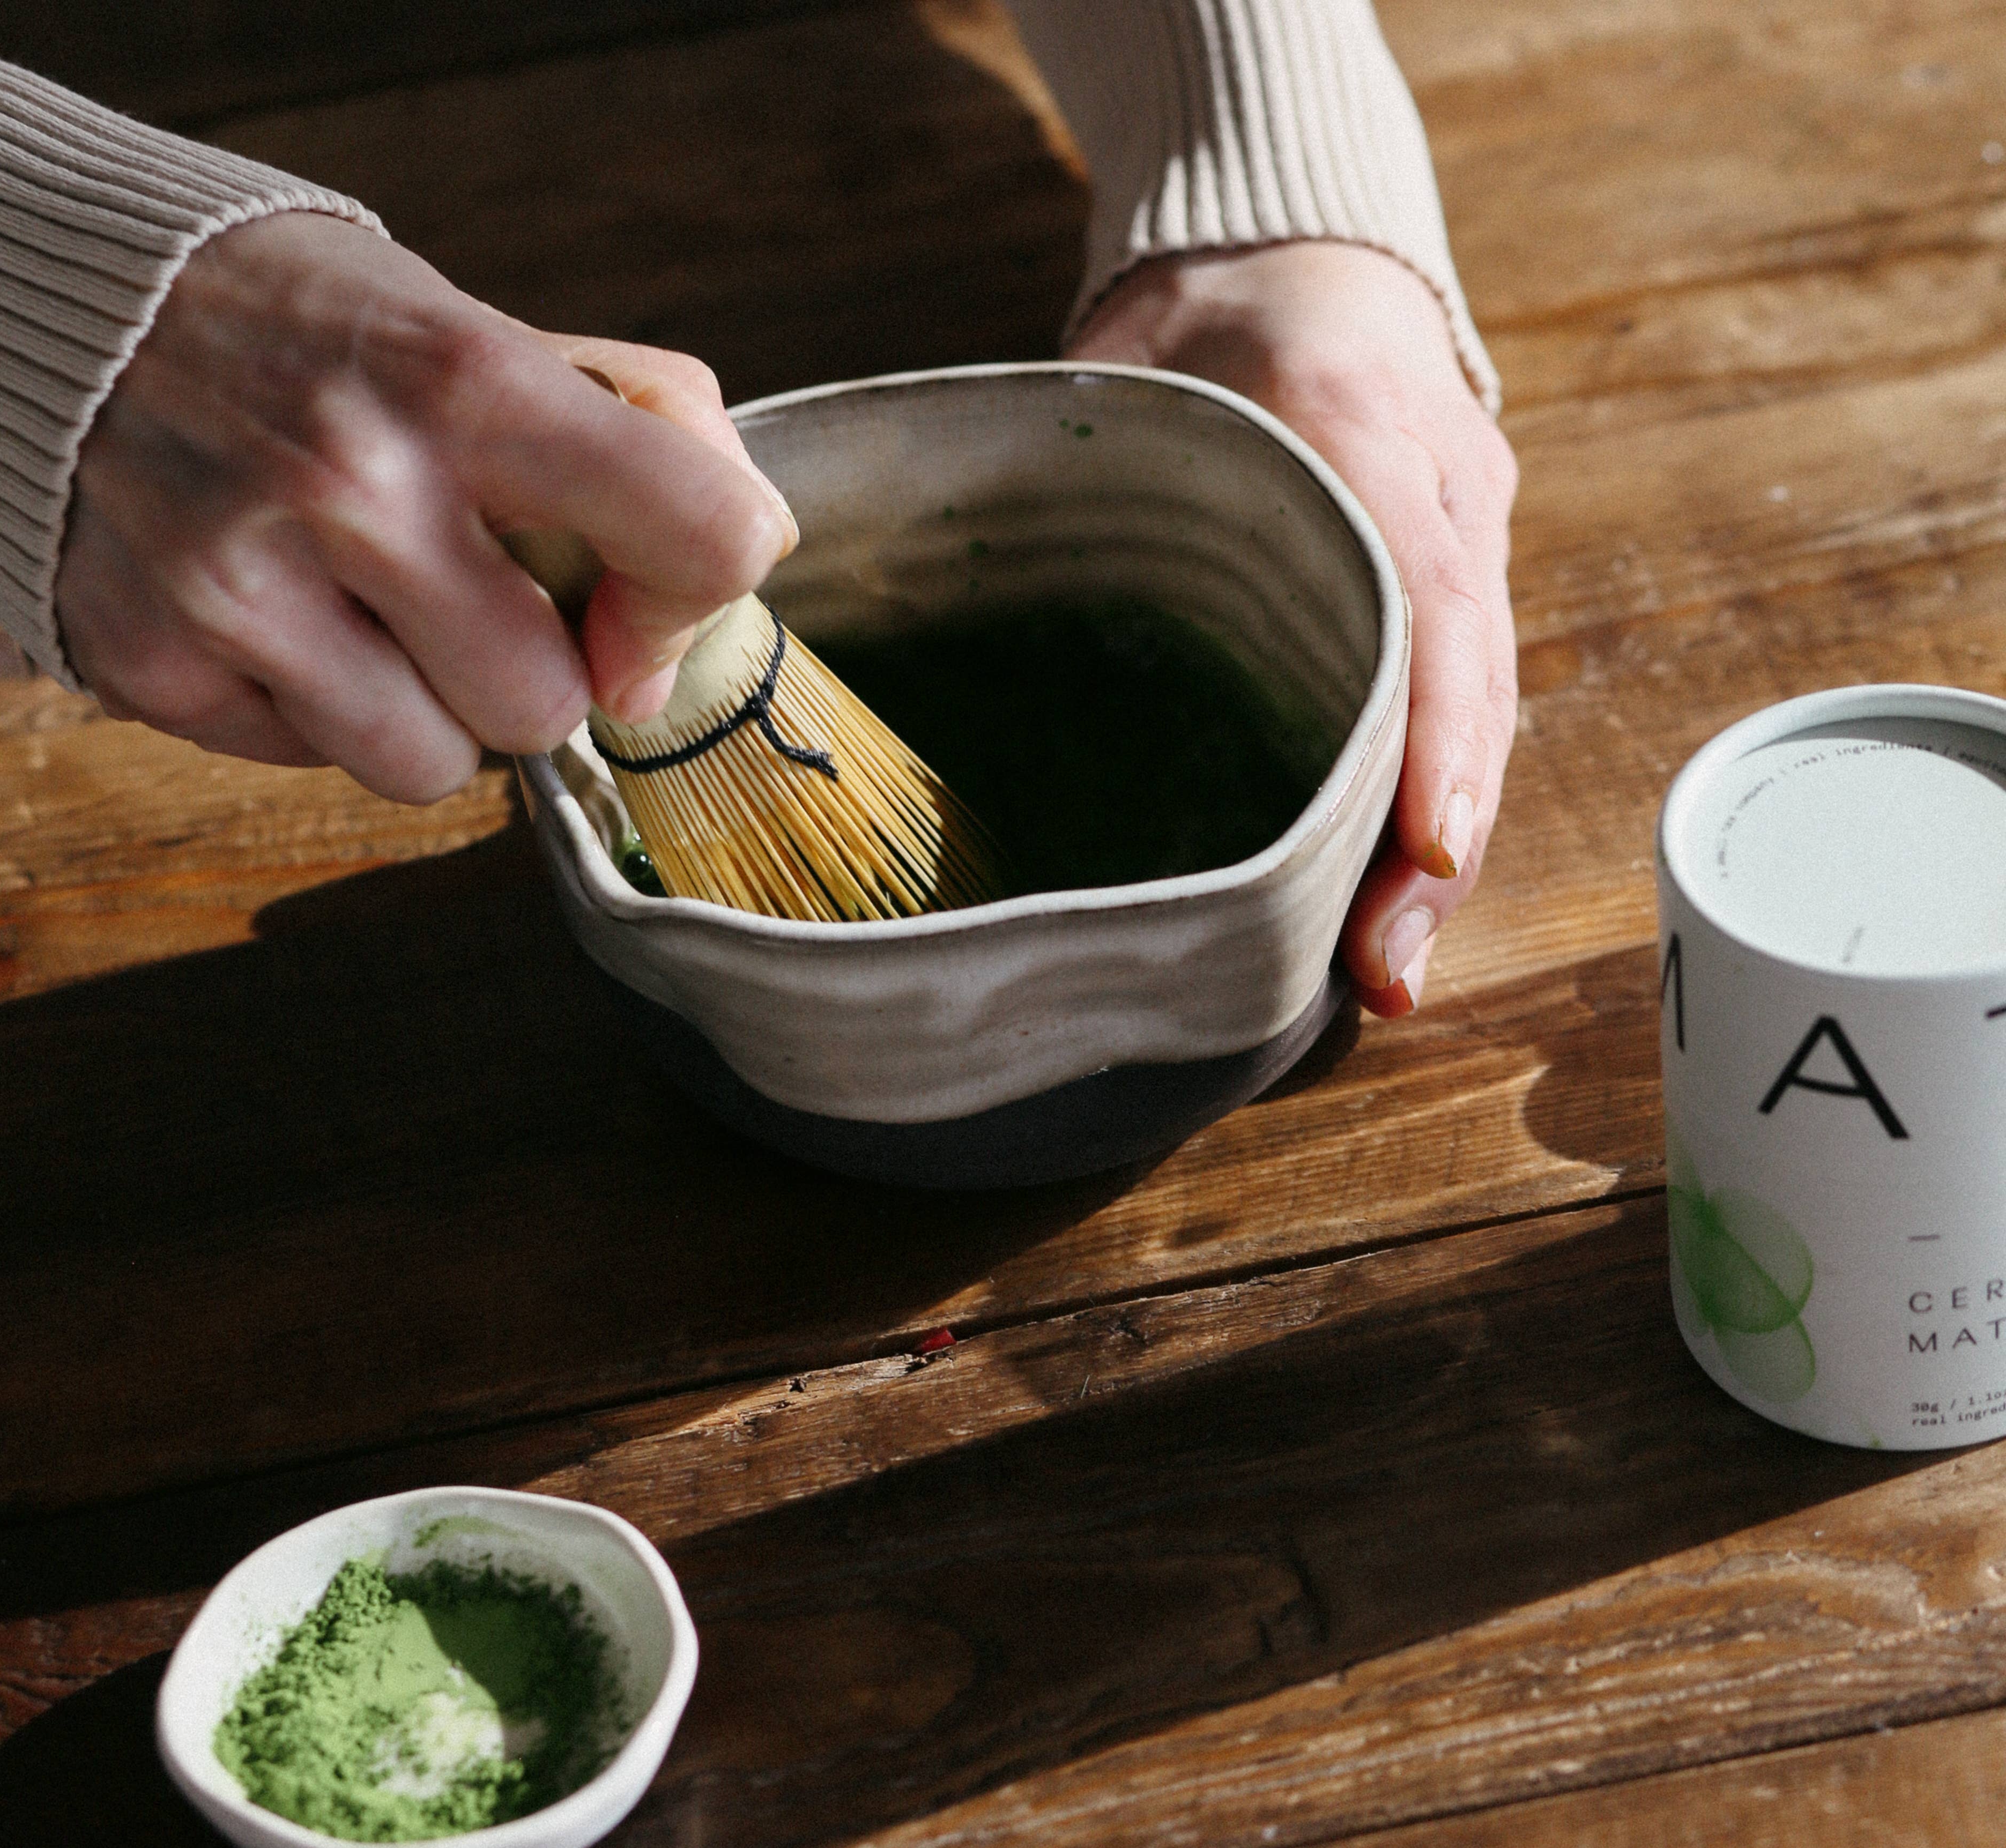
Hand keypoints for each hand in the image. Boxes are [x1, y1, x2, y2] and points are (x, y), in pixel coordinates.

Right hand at [57, 211, 796, 802]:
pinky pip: (317, 765)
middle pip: (545, 708)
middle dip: (522, 667)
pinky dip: (314, 709)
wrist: (70, 301)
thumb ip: (651, 441)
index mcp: (466, 379)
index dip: (694, 602)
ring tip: (362, 606)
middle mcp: (347, 480)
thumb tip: (712, 598)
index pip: (699, 537)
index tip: (641, 609)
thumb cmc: (327, 336)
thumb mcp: (498, 332)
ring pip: (433, 767)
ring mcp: (235, 581)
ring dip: (421, 708)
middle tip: (457, 587)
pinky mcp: (153, 662)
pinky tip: (278, 615)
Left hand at [1069, 242, 1517, 1015]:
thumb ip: (1089, 458)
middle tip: (1382, 970)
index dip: (1434, 727)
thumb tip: (981, 571)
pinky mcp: (1445, 594)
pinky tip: (1378, 910)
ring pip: (1474, 717)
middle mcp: (1438, 492)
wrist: (1298, 268)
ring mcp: (1459, 546)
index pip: (1428, 589)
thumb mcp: (1135, 356)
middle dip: (1437, 839)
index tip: (1426, 846)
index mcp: (1362, 421)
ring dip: (1437, 854)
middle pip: (1469, 686)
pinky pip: (1448, 715)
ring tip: (1384, 972)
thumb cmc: (1203, 321)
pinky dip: (1418, 816)